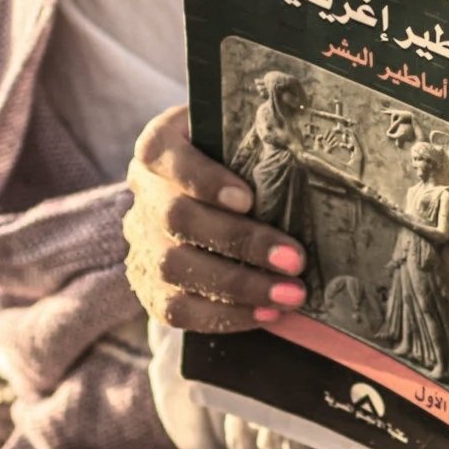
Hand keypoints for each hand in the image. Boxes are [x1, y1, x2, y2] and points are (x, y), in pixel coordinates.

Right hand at [122, 104, 307, 333]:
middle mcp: (144, 193)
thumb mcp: (243, 134)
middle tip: (295, 260)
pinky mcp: (148, 284)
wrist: (209, 199)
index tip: (248, 199)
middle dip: (240, 242)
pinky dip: (223, 316)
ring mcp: (141, 241)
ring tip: (290, 295)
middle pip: (177, 218)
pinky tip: (265, 314)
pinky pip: (175, 310)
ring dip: (238, 287)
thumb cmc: (238, 158)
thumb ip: (263, 132)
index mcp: (160, 145)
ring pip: (174, 269)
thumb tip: (306, 142)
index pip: (163, 153)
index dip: (202, 178)